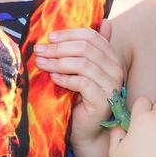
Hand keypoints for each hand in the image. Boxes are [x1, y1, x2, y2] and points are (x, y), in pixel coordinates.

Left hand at [35, 21, 124, 153]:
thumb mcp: (80, 71)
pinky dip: (65, 79)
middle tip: (39, 51)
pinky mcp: (104, 100)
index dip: (69, 34)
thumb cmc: (80, 98)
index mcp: (112, 57)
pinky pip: (82, 83)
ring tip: (41, 63)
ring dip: (57, 62)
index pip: (91, 36)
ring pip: (83, 64)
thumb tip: (80, 26)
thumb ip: (81, 50)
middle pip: (85, 48)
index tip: (49, 37)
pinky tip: (53, 78)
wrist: (86, 130)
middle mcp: (116, 69)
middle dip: (59, 48)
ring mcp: (112, 85)